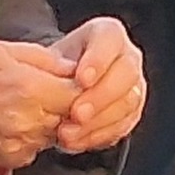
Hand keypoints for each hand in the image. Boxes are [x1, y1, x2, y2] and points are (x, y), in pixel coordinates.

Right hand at [0, 30, 80, 169]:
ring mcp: (15, 142)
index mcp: (29, 88)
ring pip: (51, 134)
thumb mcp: (1, 47)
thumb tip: (69, 67)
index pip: (78, 94)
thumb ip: (43, 60)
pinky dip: (26, 136)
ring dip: (43, 121)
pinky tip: (5, 119)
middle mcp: (26, 120)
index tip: (64, 79)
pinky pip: (31, 149)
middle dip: (59, 103)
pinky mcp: (3, 157)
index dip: (73, 85)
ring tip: (16, 103)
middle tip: (37, 89)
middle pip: (68, 117)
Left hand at [51, 17, 145, 154]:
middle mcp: (126, 57)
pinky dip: (97, 136)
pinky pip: (122, 125)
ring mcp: (133, 85)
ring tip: (68, 134)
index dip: (98, 59)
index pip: (110, 39)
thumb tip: (40, 77)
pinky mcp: (131, 112)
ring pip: (127, 103)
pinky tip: (76, 141)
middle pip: (125, 74)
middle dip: (99, 97)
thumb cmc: (52, 66)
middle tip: (76, 113)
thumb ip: (46, 61)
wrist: (58, 85)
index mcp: (108, 34)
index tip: (80, 79)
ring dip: (97, 122)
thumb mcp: (45, 55)